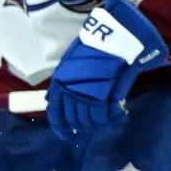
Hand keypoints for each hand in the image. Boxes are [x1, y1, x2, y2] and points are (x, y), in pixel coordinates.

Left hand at [45, 0, 168, 139]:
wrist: (114, 35)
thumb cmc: (94, 46)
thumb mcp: (71, 63)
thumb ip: (65, 83)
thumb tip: (54, 99)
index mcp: (60, 83)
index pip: (55, 114)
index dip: (61, 128)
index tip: (67, 136)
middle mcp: (71, 90)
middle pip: (74, 120)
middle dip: (82, 126)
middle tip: (91, 127)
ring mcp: (88, 93)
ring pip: (89, 120)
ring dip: (96, 124)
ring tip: (103, 122)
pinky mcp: (106, 93)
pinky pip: (105, 114)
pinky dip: (110, 117)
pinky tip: (116, 115)